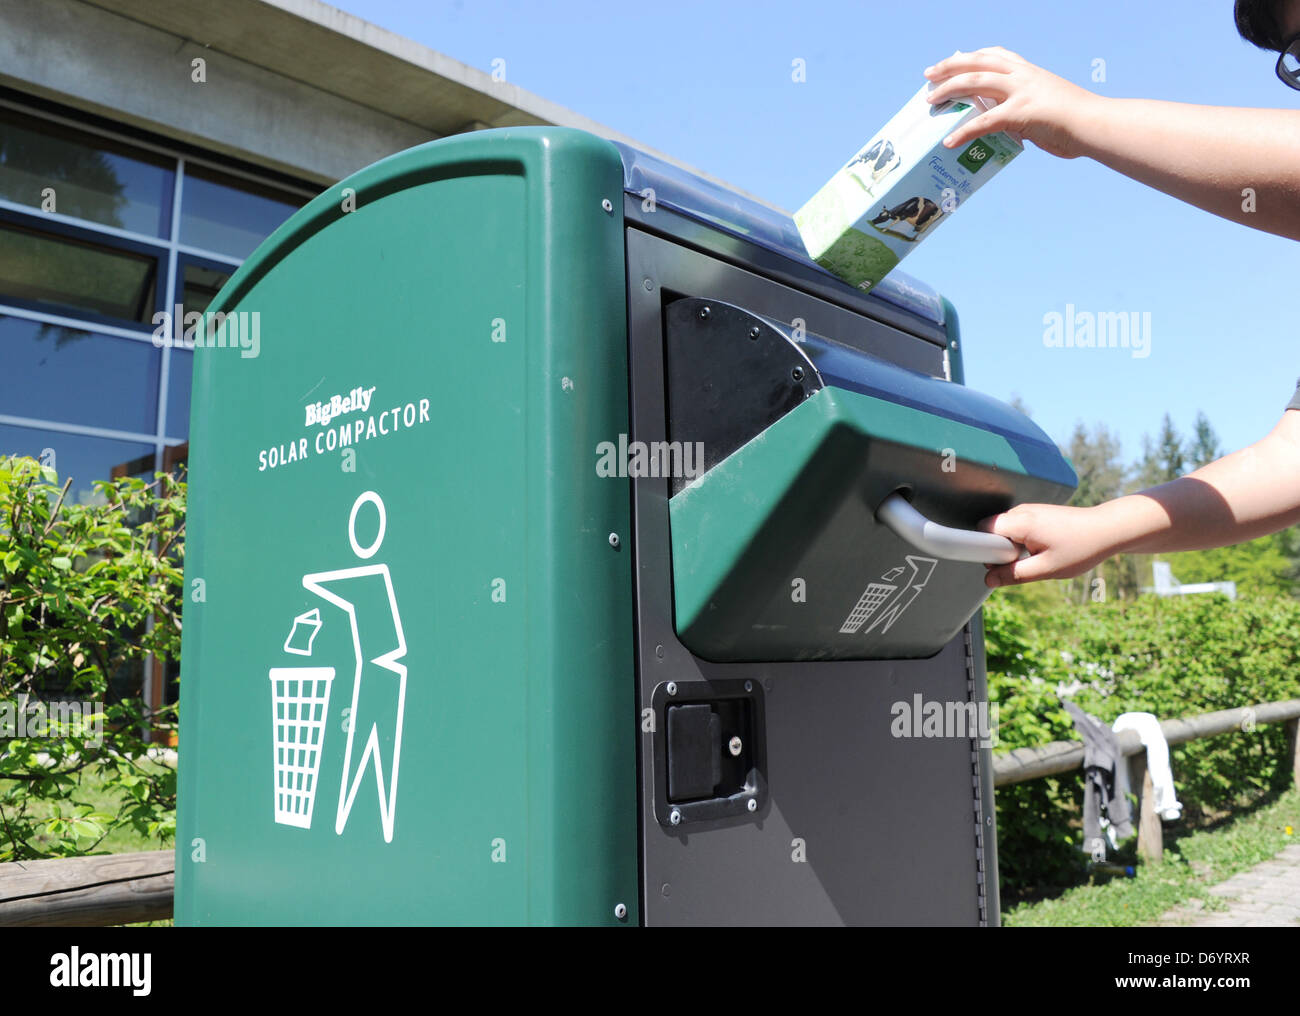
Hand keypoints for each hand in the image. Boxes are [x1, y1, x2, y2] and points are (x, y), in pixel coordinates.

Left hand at [923, 47, 1101, 158]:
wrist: (1095, 124)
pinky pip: (984, 122)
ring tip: (930, 101)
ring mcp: (1021, 92)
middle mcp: (1023, 76)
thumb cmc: (1075, 121)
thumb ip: (1023, 111)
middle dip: (950, 67)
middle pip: (978, 63)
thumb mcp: (1046, 106)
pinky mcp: (1020, 113)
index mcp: (1030, 72)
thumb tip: (1007, 126)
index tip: (956, 58)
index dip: (972, 55)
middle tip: (929, 75)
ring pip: (975, 83)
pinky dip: (964, 132)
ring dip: (948, 90)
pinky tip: (949, 142)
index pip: (996, 54)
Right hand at [978, 503, 1119, 587]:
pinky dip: (1022, 540)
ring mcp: (1029, 510)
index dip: (985, 549)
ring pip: (1004, 529)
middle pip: (992, 530)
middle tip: (1022, 563)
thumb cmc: (1081, 547)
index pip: (983, 530)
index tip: (999, 564)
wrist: (1108, 529)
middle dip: (998, 549)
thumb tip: (989, 580)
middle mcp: (1022, 511)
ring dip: (1012, 546)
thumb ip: (1014, 575)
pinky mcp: (1037, 513)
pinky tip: (1041, 549)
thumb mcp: (1046, 569)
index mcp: (1021, 523)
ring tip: (1036, 556)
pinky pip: (1017, 527)